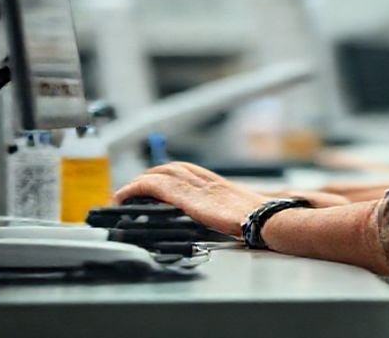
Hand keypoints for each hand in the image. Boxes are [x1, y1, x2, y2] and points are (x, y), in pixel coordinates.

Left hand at [114, 162, 270, 236]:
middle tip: (136, 187)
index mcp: (219, 184)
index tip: (158, 179)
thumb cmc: (260, 219)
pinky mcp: (187, 198)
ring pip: (161, 173)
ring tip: (125, 193)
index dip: (169, 172)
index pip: (188, 169)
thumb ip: (232, 211)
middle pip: (172, 168)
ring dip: (140, 180)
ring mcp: (196, 187)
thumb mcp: (244, 211)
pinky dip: (136, 188)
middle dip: (151, 174)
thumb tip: (231, 221)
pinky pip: (154, 186)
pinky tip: (124, 196)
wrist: (264, 219)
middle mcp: (206, 181)